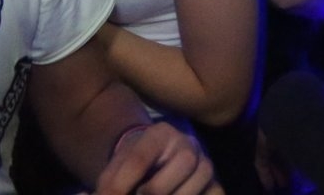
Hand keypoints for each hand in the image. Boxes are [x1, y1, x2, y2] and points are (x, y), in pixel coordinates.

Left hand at [93, 123, 219, 194]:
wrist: (162, 162)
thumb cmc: (135, 166)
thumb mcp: (117, 167)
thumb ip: (106, 184)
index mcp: (160, 134)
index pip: (137, 160)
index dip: (116, 186)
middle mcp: (188, 146)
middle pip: (157, 189)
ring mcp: (205, 167)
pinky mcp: (216, 186)